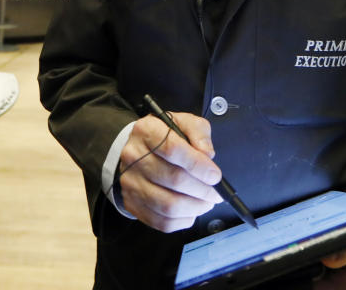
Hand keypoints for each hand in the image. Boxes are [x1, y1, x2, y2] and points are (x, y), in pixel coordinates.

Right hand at [117, 112, 222, 231]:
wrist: (137, 151)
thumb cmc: (164, 137)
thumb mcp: (183, 123)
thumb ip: (199, 132)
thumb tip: (207, 154)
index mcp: (147, 131)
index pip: (173, 149)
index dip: (199, 165)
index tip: (215, 175)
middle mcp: (133, 156)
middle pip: (174, 180)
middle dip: (202, 190)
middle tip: (215, 192)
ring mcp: (130, 182)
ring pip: (168, 205)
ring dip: (195, 207)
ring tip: (206, 202)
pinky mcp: (132, 203)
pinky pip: (162, 221)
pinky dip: (183, 220)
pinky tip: (191, 210)